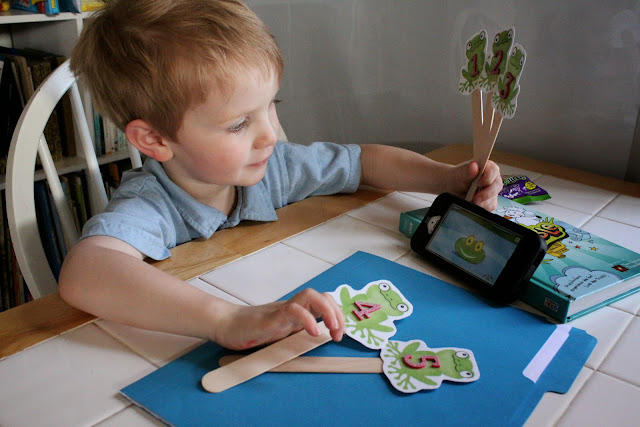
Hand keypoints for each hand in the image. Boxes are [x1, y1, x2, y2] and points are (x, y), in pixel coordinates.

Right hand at [212, 288, 344, 349]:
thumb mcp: (281, 336)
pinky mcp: (272, 316)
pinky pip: (294, 310)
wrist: (226, 325)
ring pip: (311, 296)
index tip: (339, 334)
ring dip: (327, 311)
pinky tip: (312, 332)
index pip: (324, 303)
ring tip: (331, 330)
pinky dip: (307, 319)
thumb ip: (296, 336)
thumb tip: (317, 342)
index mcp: (297, 312)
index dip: (338, 315)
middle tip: (339, 334)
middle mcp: (293, 307)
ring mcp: (282, 310)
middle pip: (323, 296)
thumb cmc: (252, 332)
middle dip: (337, 313)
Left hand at [449, 160, 501, 210]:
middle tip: (474, 198)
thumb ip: (467, 171)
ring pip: (493, 198)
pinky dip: (481, 207)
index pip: (493, 170)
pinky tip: (473, 204)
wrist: (453, 188)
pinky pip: (490, 206)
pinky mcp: (491, 201)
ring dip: (481, 202)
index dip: (488, 177)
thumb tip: (473, 165)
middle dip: (485, 194)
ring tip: (470, 200)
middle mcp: (493, 178)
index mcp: (488, 167)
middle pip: (496, 186)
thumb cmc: (458, 178)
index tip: (478, 183)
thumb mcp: (459, 174)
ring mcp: (493, 190)